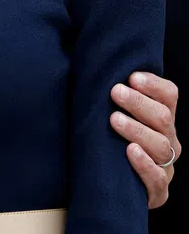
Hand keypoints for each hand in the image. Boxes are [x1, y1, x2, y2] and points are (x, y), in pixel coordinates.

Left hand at [111, 71, 179, 207]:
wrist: (106, 183)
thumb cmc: (104, 139)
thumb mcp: (108, 114)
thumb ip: (110, 97)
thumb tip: (93, 70)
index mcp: (160, 117)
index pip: (168, 95)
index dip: (154, 85)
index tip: (132, 77)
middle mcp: (167, 139)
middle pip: (163, 117)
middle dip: (139, 103)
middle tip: (115, 92)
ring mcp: (165, 166)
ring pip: (161, 145)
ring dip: (138, 130)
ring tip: (115, 120)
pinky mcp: (157, 191)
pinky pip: (158, 179)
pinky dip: (145, 164)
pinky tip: (131, 151)